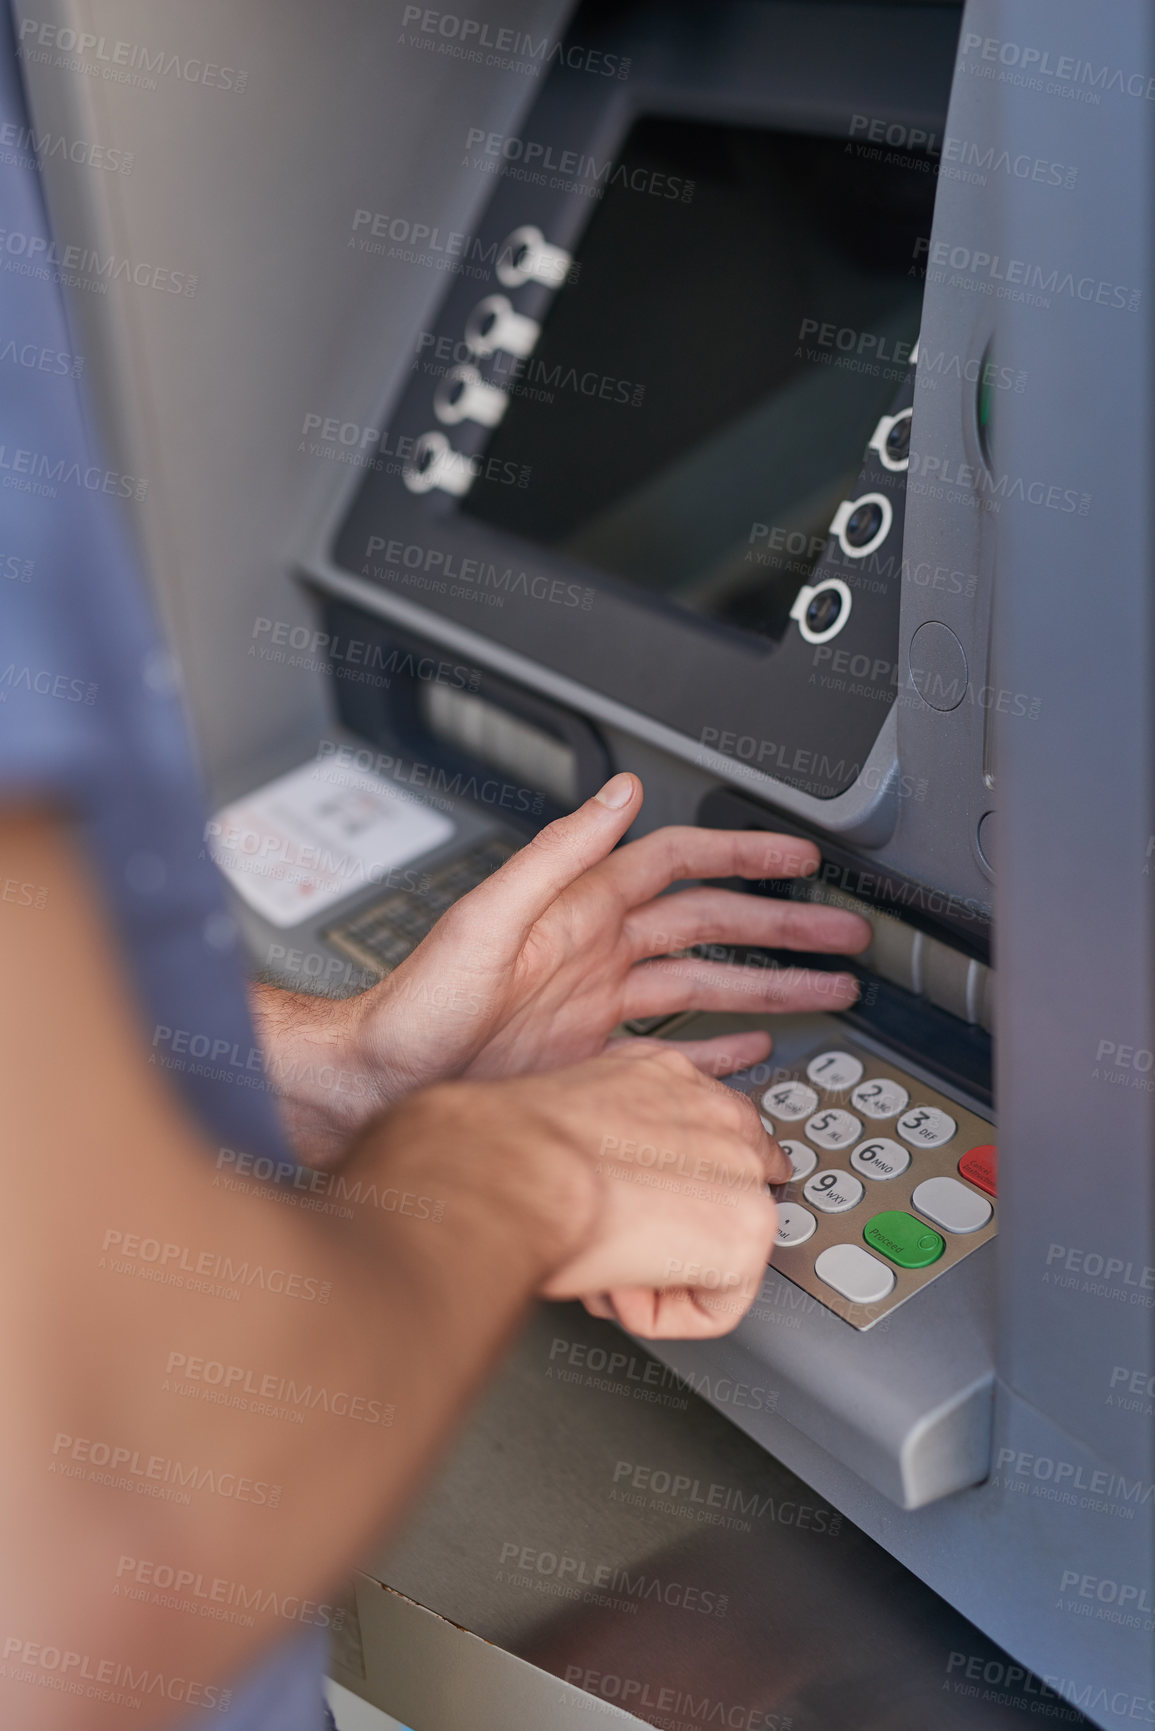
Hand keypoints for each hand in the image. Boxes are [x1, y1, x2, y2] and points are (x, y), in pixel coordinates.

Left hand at [254, 773, 870, 1161]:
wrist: (380, 1081)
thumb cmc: (416, 1003)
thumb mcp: (486, 918)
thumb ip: (557, 854)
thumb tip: (619, 794)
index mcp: (580, 910)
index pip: (679, 864)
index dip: (741, 855)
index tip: (798, 856)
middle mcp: (597, 951)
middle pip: (713, 924)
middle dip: (783, 924)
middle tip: (844, 932)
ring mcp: (598, 1005)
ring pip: (707, 982)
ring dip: (770, 983)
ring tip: (831, 986)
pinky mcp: (590, 1056)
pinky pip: (673, 1044)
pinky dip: (720, 1045)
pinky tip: (757, 1043)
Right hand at [378, 1041, 788, 1338]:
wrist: (507, 1171)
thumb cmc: (506, 1149)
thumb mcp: (565, 1114)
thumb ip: (602, 1134)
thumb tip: (597, 1170)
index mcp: (666, 1073)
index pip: (702, 1138)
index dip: (661, 1190)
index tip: (628, 1208)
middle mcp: (715, 1109)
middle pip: (728, 1191)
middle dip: (675, 1230)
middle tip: (616, 1241)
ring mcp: (740, 1168)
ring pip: (724, 1249)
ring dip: (667, 1271)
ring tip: (611, 1263)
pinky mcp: (745, 1228)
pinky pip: (720, 1304)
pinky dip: (667, 1315)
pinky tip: (622, 1286)